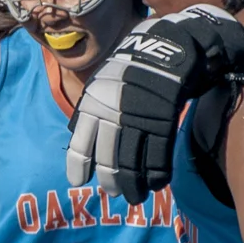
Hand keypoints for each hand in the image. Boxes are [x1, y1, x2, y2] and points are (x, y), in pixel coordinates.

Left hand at [65, 4, 243, 203]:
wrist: (169, 46)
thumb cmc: (133, 67)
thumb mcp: (103, 82)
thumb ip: (90, 108)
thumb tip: (74, 133)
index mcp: (95, 102)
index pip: (81, 141)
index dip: (79, 164)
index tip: (78, 182)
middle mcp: (114, 112)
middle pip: (108, 157)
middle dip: (110, 179)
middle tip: (113, 193)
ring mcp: (139, 117)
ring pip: (132, 161)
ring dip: (133, 183)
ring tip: (135, 196)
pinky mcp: (164, 120)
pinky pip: (158, 155)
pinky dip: (156, 173)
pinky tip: (156, 183)